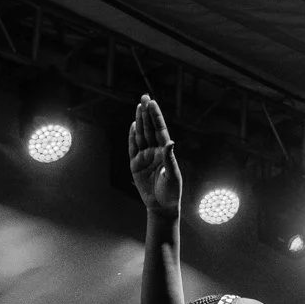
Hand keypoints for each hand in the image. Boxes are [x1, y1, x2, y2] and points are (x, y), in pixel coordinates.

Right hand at [127, 95, 180, 218]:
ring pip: (141, 135)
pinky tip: (133, 125)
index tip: (152, 103)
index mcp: (165, 152)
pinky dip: (132, 136)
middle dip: (147, 113)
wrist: (161, 206)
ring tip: (139, 106)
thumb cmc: (171, 192)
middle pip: (150, 128)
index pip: (160, 130)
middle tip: (144, 97)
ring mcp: (144, 156)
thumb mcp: (172, 175)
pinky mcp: (135, 164)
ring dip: (140, 121)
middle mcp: (155, 151)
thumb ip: (169, 158)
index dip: (156, 116)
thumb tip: (171, 142)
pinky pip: (133, 147)